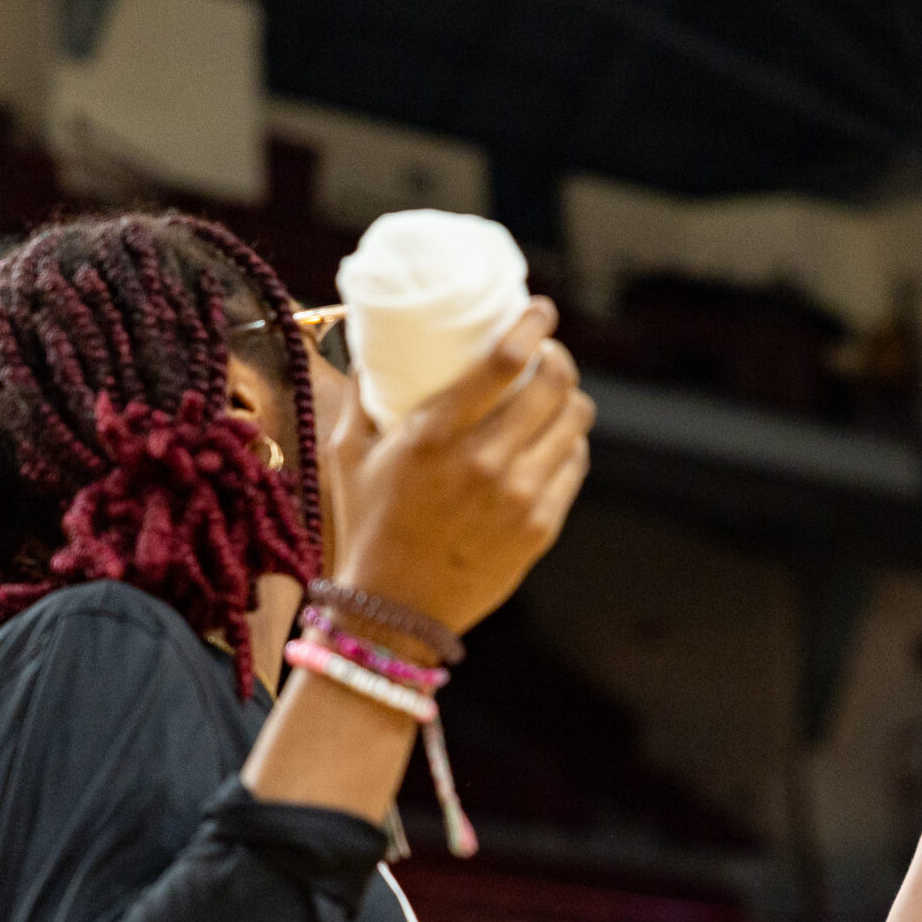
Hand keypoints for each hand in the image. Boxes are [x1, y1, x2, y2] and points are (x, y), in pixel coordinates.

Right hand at [322, 298, 594, 646]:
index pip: (504, 360)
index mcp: (434, 436)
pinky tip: (560, 438)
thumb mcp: (348, 454)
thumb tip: (367, 346)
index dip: (533, 324)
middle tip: (549, 355)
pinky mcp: (540, 528)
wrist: (394, 613)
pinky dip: (571, 444)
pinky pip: (574, 467)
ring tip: (559, 395)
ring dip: (572, 399)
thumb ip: (360, 397)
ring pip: (573, 424)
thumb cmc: (367, 525)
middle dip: (559, 358)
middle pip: (553, 385)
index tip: (541, 309)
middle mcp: (483, 462)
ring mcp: (518, 497)